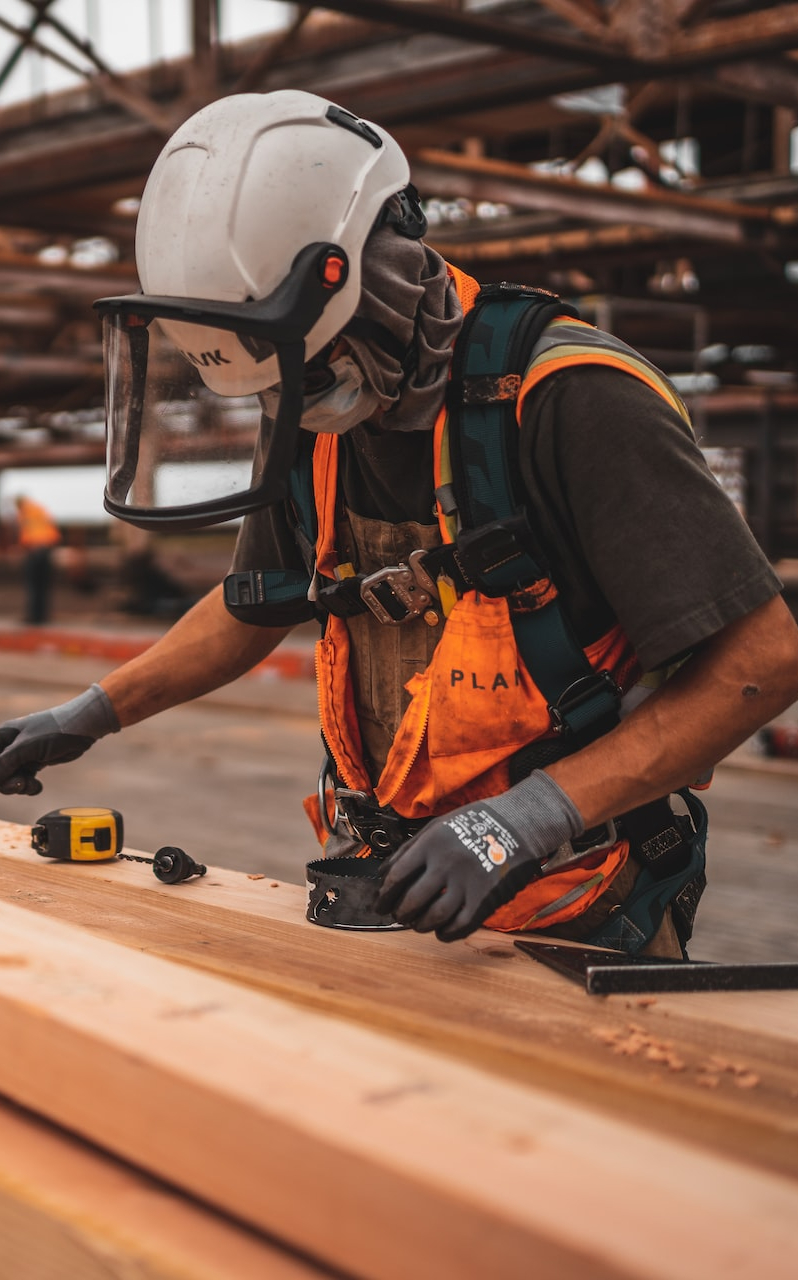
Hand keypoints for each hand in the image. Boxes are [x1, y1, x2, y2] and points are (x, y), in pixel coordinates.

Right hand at [0, 684, 118, 794]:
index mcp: (2, 736)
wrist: (83, 728)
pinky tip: (37, 786)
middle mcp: (9, 745)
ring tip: (32, 785)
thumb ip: (4, 763)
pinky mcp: (35, 762)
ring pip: (10, 778)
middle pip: (0, 772)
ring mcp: (22, 754)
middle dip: (7, 782)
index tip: (10, 778)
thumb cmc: (53, 730)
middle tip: (20, 784)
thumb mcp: (25, 747)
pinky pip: (24, 779)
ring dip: (19, 786)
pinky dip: (29, 786)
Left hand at [376, 771, 583, 941]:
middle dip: (400, 914)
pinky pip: (460, 925)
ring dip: (420, 925)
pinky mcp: (485, 898)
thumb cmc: (475, 823)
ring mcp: (466, 882)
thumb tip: (383, 874)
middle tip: (399, 916)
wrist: (518, 825)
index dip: (384, 896)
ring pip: (434, 917)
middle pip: (412, 901)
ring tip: (418, 924)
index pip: (396, 877)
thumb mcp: (438, 826)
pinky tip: (440, 931)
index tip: (380, 904)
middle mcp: (446, 863)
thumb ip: (410, 849)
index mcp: (431, 844)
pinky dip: (446, 933)